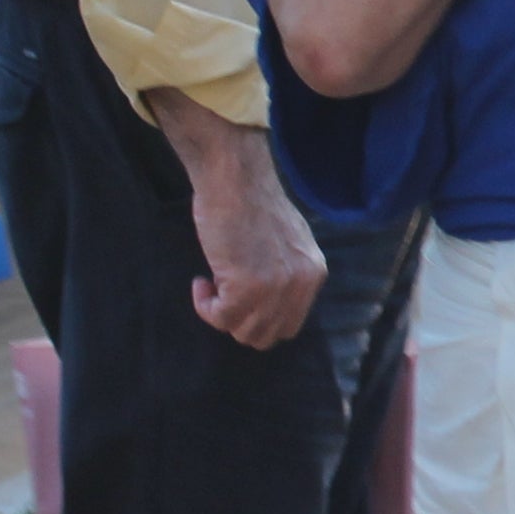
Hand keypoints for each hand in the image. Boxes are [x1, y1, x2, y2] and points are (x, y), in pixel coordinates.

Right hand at [158, 92, 323, 350]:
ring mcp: (276, 288)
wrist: (234, 178)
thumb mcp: (286, 241)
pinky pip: (221, 318)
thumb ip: (285, 272)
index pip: (289, 323)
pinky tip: (201, 282)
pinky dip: (205, 306)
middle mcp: (301, 285)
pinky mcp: (248, 287)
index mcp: (314, 273)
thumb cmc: (250, 202)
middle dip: (239, 321)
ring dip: (220, 315)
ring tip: (211, 284)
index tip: (238, 296)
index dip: (259, 317)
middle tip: (221, 294)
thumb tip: (269, 303)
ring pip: (244, 332)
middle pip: (268, 335)